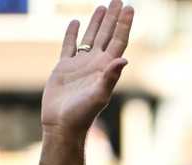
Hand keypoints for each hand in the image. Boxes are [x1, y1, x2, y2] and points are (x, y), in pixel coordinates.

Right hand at [40, 0, 133, 135]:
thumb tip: (123, 59)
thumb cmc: (82, 114)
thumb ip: (110, 77)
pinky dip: (73, 34)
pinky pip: (70, 46)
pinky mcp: (64, 68)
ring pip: (90, 37)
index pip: (118, 41)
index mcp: (106, 68)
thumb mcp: (99, 95)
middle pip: (107, 35)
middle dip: (113, 18)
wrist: (62, 124)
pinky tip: (76, 23)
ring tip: (102, 7)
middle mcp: (96, 64)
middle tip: (118, 0)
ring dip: (97, 23)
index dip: (124, 24)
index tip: (129, 7)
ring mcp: (80, 65)